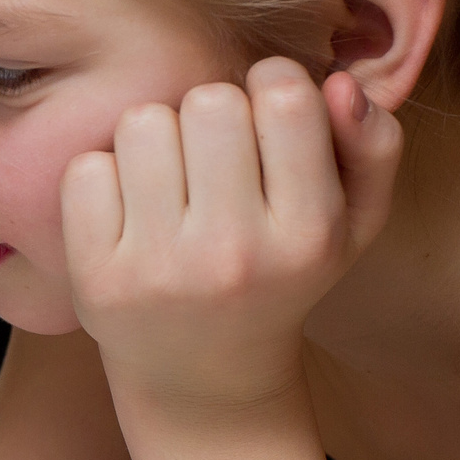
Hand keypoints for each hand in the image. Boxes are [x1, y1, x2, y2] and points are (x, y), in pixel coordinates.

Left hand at [61, 60, 398, 415]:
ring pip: (142, 122)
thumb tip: (337, 83)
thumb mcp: (353, 221)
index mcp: (309, 235)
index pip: (285, 98)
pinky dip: (104, 176)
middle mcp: (235, 254)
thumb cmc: (281, 273)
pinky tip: (130, 211)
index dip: (272, 85)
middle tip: (214, 154)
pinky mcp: (97, 277)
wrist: (202, 376)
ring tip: (172, 181)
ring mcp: (161, 268)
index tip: (266, 116)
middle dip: (211, 111)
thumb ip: (372, 144)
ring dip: (155, 138)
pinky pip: (87, 167)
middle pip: (209, 101)